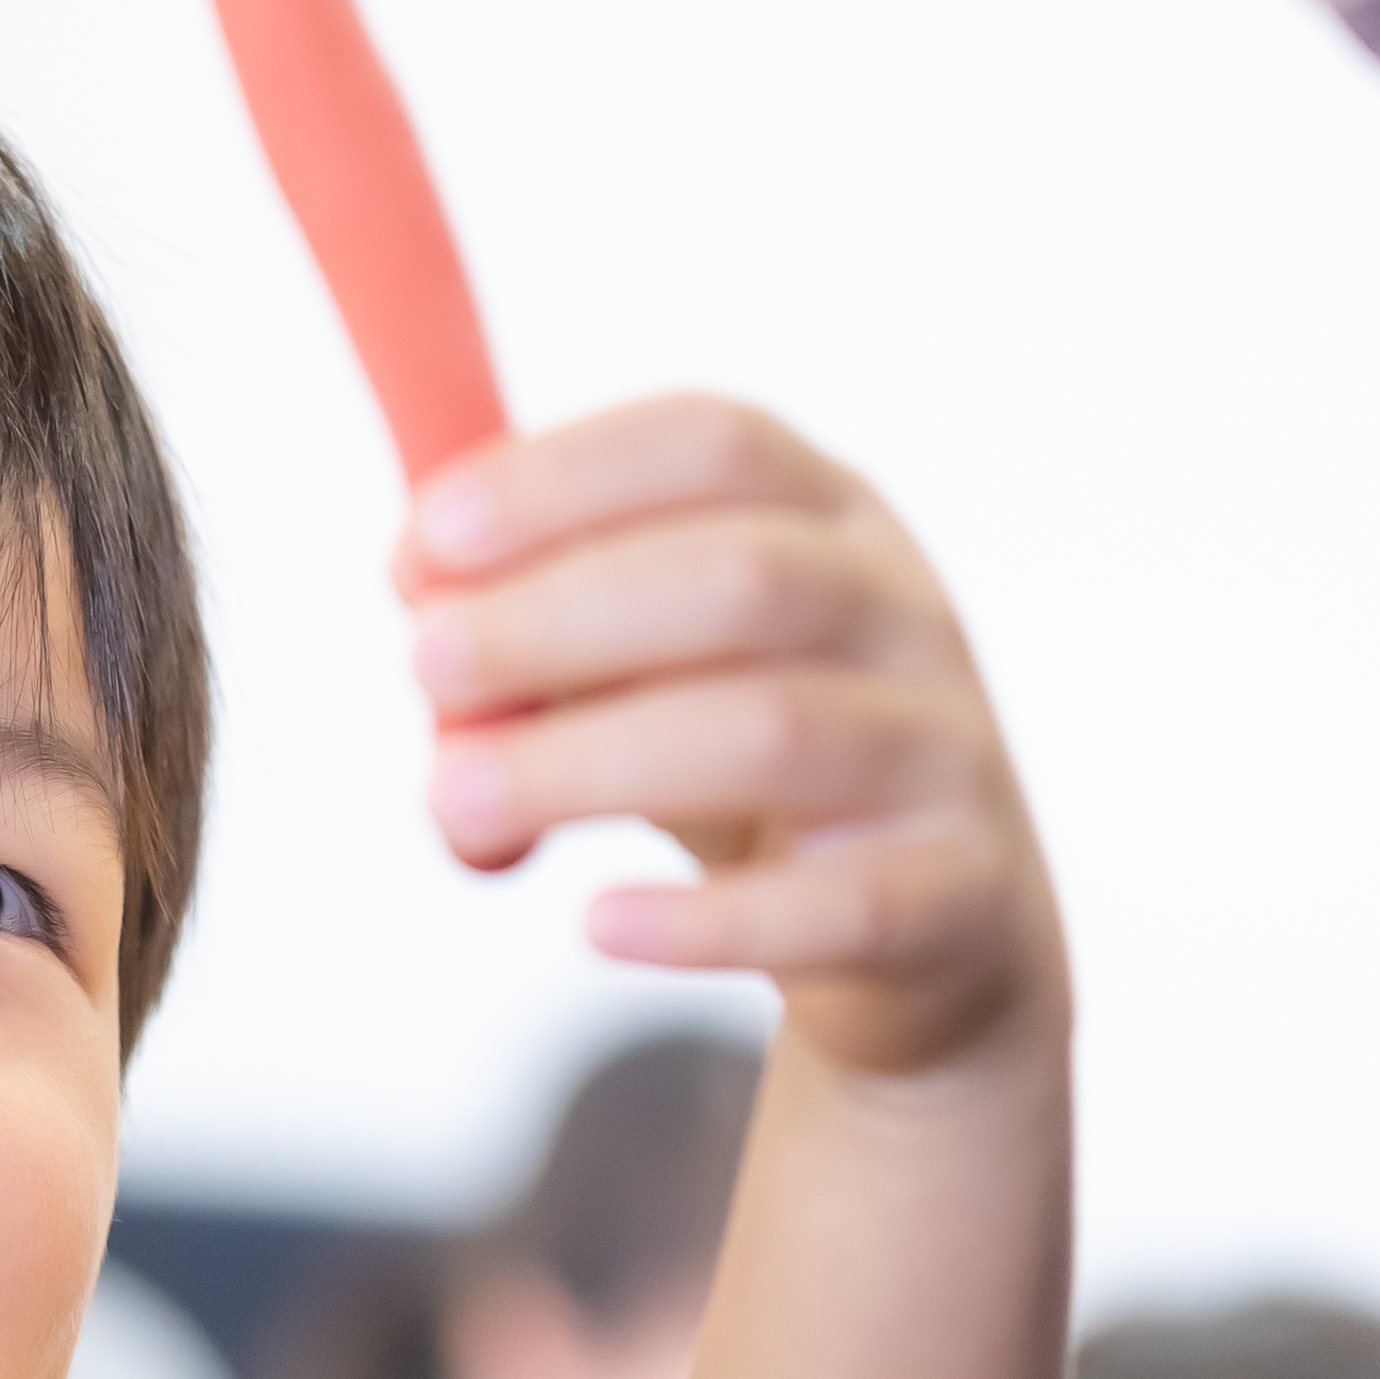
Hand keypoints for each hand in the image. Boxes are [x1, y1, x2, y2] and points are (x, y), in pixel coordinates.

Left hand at [401, 399, 1060, 1086]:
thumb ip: (539, 622)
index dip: (563, 477)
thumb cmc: (750, 766)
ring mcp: (947, 751)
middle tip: (425, 668)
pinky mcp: (964, 894)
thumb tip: (415, 585)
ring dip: (587, 761)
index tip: (426, 542)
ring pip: (772, 732)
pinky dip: (707, 920)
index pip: (713, 444)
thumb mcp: (652, 667)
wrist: (925, 934)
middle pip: (741, 578)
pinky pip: (838, 906)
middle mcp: (906, 612)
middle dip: (559, 616)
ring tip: (455, 803)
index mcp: (831, 516)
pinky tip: (597, 925)